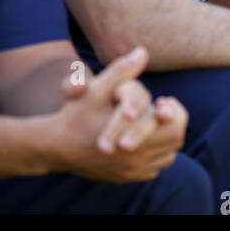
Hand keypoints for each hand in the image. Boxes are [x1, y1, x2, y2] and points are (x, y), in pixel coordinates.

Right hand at [54, 47, 187, 182]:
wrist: (54, 147)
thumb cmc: (76, 114)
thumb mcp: (97, 88)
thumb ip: (122, 70)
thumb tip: (143, 52)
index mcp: (135, 138)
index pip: (175, 127)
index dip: (175, 112)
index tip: (162, 102)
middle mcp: (136, 159)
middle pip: (174, 142)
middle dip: (171, 124)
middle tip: (159, 111)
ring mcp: (131, 172)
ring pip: (166, 157)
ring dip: (164, 140)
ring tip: (153, 124)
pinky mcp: (124, 179)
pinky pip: (152, 169)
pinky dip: (153, 155)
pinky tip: (142, 141)